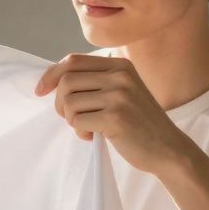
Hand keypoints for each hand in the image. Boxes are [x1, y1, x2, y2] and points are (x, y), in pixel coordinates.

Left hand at [35, 53, 193, 175]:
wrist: (168, 148)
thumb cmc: (139, 123)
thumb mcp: (122, 91)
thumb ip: (95, 82)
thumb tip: (53, 80)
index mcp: (120, 65)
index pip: (73, 60)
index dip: (51, 75)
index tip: (40, 90)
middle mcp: (119, 76)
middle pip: (66, 81)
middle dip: (60, 103)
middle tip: (71, 118)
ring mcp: (118, 96)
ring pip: (69, 103)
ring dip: (72, 120)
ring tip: (88, 128)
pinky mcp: (115, 118)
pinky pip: (77, 121)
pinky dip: (80, 132)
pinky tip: (94, 136)